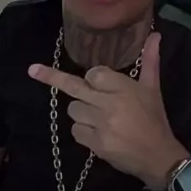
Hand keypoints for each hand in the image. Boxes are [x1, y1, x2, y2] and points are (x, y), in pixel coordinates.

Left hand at [28, 33, 188, 190]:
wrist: (158, 156)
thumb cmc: (154, 119)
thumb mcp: (153, 89)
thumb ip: (150, 60)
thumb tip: (155, 35)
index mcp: (125, 88)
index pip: (94, 73)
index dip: (94, 77)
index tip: (100, 82)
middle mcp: (110, 104)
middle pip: (75, 87)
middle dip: (52, 77)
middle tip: (32, 70)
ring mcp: (101, 125)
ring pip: (73, 110)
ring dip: (81, 111)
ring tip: (98, 117)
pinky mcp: (95, 144)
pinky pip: (75, 131)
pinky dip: (83, 131)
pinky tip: (98, 133)